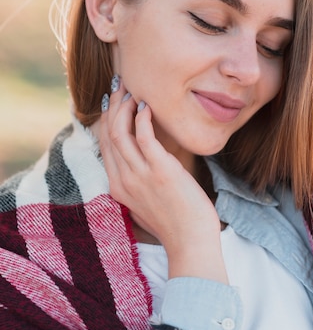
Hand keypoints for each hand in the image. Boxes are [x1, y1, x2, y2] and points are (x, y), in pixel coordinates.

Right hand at [99, 79, 227, 283]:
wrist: (190, 242)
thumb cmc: (175, 222)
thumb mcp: (146, 202)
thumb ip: (137, 183)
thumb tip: (141, 163)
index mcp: (117, 187)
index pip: (104, 145)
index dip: (106, 119)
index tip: (114, 101)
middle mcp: (123, 179)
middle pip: (108, 134)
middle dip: (112, 106)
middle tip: (121, 87)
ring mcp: (140, 175)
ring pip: (120, 132)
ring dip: (124, 107)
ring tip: (133, 91)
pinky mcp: (160, 171)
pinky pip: (143, 137)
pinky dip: (142, 118)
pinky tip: (147, 107)